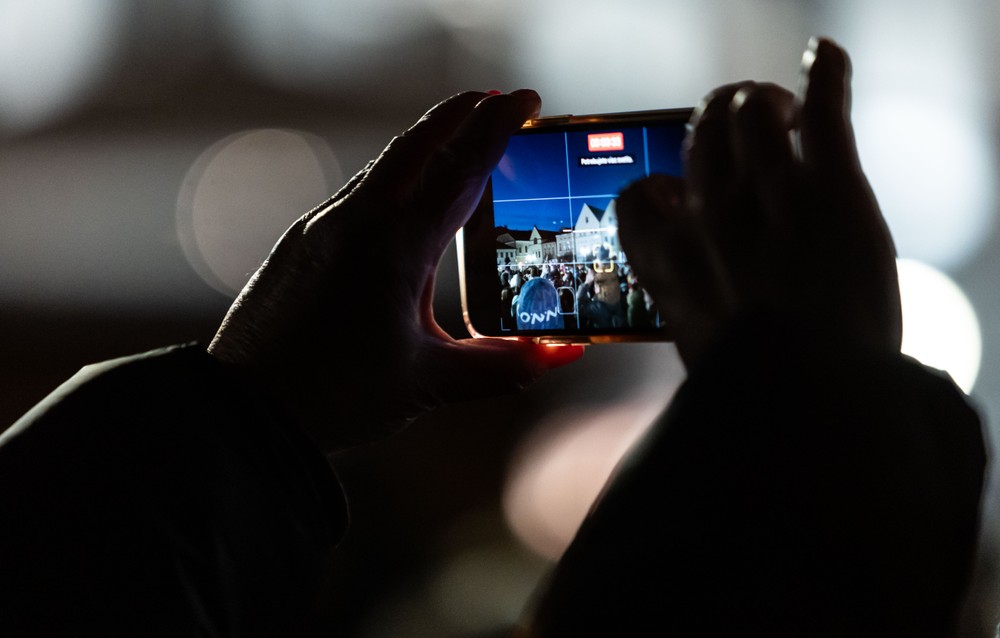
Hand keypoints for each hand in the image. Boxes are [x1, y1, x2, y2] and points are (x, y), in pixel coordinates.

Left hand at [208, 91, 583, 450]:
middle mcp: (356, 222)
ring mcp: (323, 227)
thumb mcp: (429, 382)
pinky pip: (358, 191)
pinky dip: (395, 176)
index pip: (459, 169)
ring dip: (427, 142)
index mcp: (395, 248)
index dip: (497, 128)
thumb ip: (502, 365)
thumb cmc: (334, 395)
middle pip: (418, 144)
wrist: (245, 408)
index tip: (527, 99)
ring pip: (385, 164)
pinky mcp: (303, 242)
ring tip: (459, 138)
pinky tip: (406, 197)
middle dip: (462, 114)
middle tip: (500, 100)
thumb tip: (561, 352)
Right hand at [617, 37, 901, 368]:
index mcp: (667, 260)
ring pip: (750, 109)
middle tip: (747, 132)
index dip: (663, 188)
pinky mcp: (831, 185)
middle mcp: (707, 215)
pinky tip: (827, 58)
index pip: (641, 193)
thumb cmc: (753, 394)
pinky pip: (822, 104)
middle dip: (720, 120)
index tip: (684, 197)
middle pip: (700, 133)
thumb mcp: (699, 354)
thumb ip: (692, 310)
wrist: (808, 404)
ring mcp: (766, 194)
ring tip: (785, 112)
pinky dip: (827, 71)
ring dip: (766, 100)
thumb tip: (698, 307)